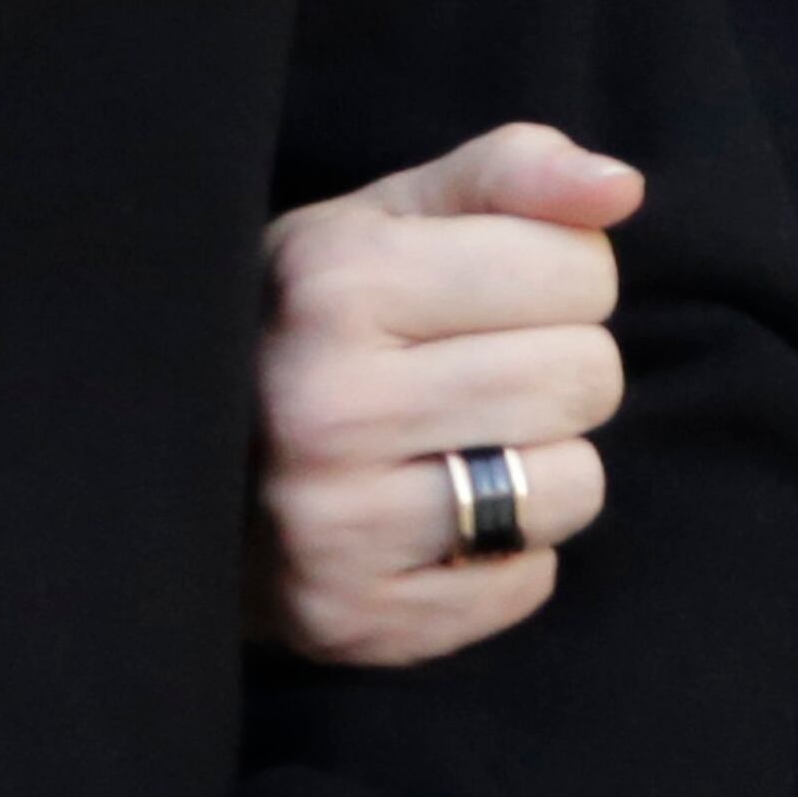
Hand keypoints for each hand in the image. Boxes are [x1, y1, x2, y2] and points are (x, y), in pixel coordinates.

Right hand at [253, 122, 637, 666]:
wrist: (178, 465)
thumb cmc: (311, 320)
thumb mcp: (387, 217)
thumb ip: (509, 175)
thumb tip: (620, 188)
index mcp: (335, 281)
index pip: (580, 271)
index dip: (559, 275)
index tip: (494, 292)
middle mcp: (326, 406)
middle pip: (588, 377)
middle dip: (558, 363)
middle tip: (479, 369)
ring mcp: (336, 526)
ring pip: (573, 486)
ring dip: (542, 461)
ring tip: (461, 442)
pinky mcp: (357, 621)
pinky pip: (529, 582)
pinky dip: (506, 551)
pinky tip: (434, 514)